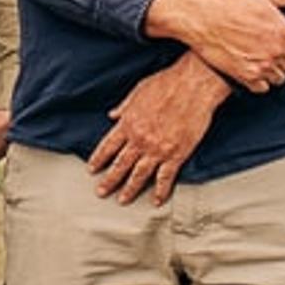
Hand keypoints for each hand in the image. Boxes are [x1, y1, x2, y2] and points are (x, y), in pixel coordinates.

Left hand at [89, 60, 229, 203]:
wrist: (193, 85)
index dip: (98, 159)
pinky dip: (160, 191)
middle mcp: (139, 139)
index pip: (107, 146)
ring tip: (122, 200)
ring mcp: (157, 149)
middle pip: (120, 165)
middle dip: (109, 180)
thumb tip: (113, 114)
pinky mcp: (176, 154)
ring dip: (129, 189)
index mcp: (129, 123)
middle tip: (101, 192)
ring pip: (139, 175)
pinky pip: (165, 177)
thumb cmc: (167, 83)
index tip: (91, 169)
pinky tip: (157, 200)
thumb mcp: (139, 90)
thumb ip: (125, 106)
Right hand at [144, 0, 284, 92]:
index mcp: (284, 31)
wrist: (202, 19)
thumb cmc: (231, 5)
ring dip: (272, 71)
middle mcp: (277, 50)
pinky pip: (263, 88)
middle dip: (283, 59)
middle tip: (268, 50)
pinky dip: (258, 81)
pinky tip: (250, 69)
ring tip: (259, 60)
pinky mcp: (247, 76)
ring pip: (279, 78)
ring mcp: (263, 65)